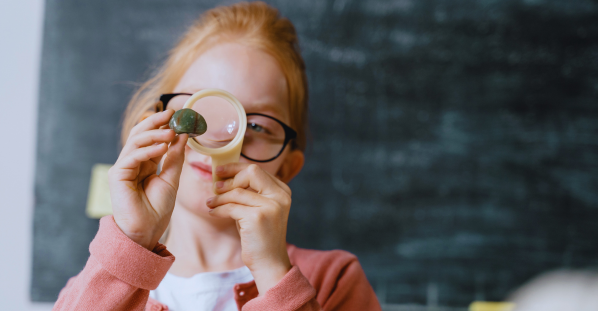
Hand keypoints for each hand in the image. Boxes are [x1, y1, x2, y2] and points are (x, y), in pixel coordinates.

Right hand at [108, 109, 186, 249]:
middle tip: (170, 113)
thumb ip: (175, 157)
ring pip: (135, 142)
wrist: (146, 232)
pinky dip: (147, 150)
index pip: (152, 139)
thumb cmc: (157, 210)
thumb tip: (182, 135)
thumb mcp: (172, 179)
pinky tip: (162, 147)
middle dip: (155, 122)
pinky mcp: (116, 175)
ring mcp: (123, 168)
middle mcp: (132, 163)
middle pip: (140, 135)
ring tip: (171, 131)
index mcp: (145, 164)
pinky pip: (132, 156)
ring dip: (154, 134)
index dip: (163, 126)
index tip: (178, 116)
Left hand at [206, 163, 292, 293]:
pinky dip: (219, 209)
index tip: (221, 171)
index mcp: (282, 191)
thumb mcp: (259, 209)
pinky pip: (231, 207)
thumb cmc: (260, 236)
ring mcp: (270, 206)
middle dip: (230, 178)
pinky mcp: (257, 217)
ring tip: (210, 203)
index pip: (257, 170)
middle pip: (251, 172)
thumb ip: (250, 192)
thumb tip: (226, 177)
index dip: (236, 168)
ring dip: (219, 197)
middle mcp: (280, 196)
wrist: (269, 263)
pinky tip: (213, 213)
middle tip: (215, 187)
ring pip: (237, 192)